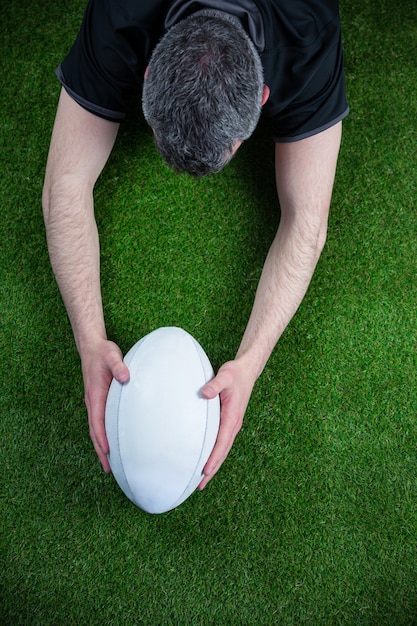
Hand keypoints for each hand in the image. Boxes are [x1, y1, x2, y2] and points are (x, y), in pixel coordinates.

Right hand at [81, 339, 129, 471]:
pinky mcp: (98, 401)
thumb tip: (126, 376)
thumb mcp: (112, 355)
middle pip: (95, 431)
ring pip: (96, 429)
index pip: (97, 420)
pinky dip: (102, 436)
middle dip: (101, 450)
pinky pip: (99, 423)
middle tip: (108, 469)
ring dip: (101, 446)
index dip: (101, 436)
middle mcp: (92, 401)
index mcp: (95, 394)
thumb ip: (119, 366)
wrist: (92, 347)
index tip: (107, 451)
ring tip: (108, 464)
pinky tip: (110, 444)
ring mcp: (94, 403)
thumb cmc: (103, 352)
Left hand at [198, 359, 254, 489]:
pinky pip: (222, 442)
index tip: (205, 470)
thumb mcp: (225, 376)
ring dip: (214, 464)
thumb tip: (205, 394)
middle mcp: (234, 424)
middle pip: (223, 451)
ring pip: (223, 449)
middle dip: (212, 468)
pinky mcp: (229, 422)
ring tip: (202, 479)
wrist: (247, 371)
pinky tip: (208, 459)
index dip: (213, 457)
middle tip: (200, 485)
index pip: (222, 442)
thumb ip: (214, 385)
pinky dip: (215, 454)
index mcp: (232, 417)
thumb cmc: (235, 374)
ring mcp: (232, 424)